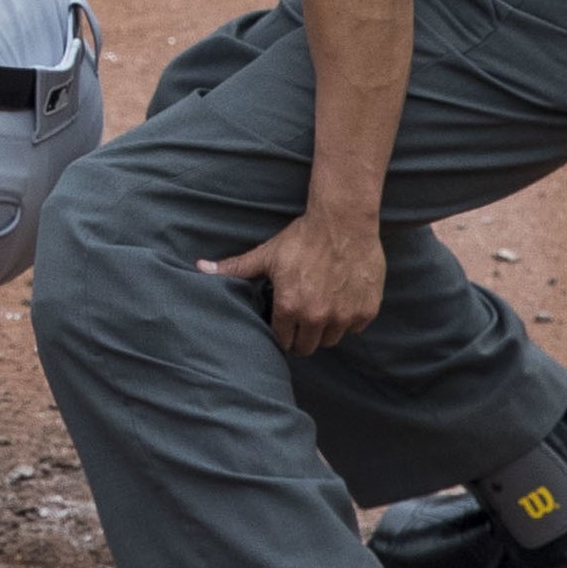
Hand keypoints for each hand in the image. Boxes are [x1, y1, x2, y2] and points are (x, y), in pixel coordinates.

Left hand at [198, 213, 385, 355]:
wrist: (344, 220)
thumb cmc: (303, 237)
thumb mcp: (267, 254)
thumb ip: (235, 268)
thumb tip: (199, 268)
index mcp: (290, 307)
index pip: (282, 340)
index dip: (282, 329)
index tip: (285, 316)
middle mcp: (318, 317)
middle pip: (307, 347)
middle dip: (302, 334)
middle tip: (303, 315)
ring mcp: (345, 315)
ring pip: (331, 339)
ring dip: (326, 328)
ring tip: (322, 306)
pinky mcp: (367, 310)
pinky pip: (355, 328)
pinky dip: (349, 318)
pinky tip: (342, 298)